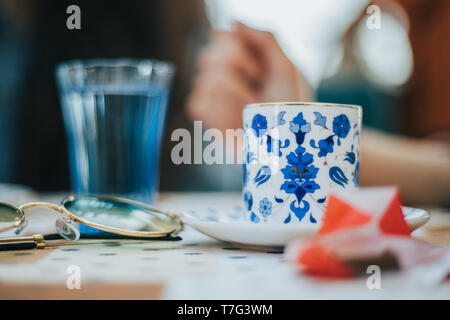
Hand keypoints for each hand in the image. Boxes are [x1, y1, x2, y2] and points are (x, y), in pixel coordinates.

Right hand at [187, 23, 310, 131]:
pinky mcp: (208, 117)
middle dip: (235, 78)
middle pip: (206, 58)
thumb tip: (234, 24)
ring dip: (233, 96)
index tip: (259, 70)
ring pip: (203, 82)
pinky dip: (219, 110)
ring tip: (250, 107)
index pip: (220, 38)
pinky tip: (235, 118)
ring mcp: (213, 96)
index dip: (239, 52)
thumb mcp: (286, 69)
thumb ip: (264, 40)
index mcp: (241, 58)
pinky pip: (197, 104)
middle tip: (257, 90)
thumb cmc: (290, 107)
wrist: (287, 142)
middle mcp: (222, 73)